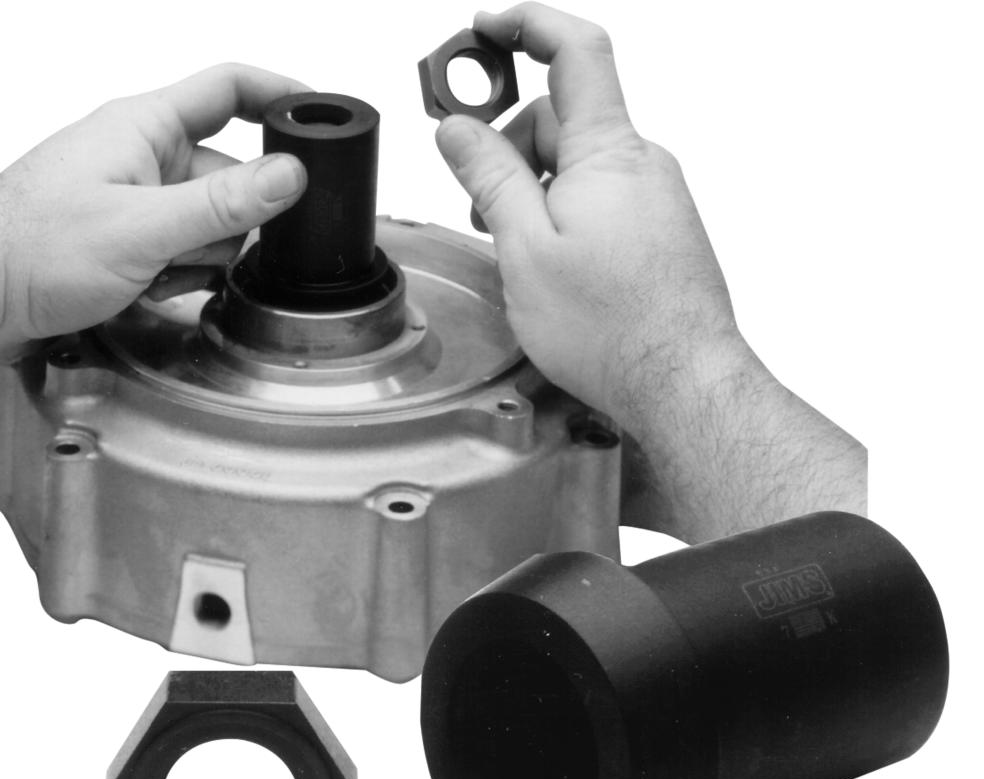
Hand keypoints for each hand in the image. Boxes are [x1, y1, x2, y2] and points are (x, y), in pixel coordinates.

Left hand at [0, 63, 310, 361]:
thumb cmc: (30, 248)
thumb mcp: (142, 228)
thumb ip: (222, 204)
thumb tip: (289, 176)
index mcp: (143, 127)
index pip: (229, 88)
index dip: (281, 95)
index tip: (320, 116)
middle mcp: (140, 153)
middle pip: (226, 174)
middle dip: (226, 223)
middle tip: (192, 251)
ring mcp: (131, 195)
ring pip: (205, 220)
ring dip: (197, 255)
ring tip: (156, 274)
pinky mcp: (121, 233)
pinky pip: (177, 247)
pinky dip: (174, 271)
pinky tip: (146, 287)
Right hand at [435, 3, 744, 422]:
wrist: (680, 381)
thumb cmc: (615, 328)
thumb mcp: (525, 248)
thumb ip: (490, 176)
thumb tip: (459, 128)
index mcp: (608, 152)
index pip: (574, 51)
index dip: (527, 24)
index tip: (484, 27)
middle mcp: (641, 163)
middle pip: (562, 117)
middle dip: (509, 145)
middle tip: (473, 192)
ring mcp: (655, 196)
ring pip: (578, 164)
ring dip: (534, 187)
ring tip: (513, 247)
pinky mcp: (659, 229)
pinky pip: (601, 197)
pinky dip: (563, 211)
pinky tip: (548, 261)